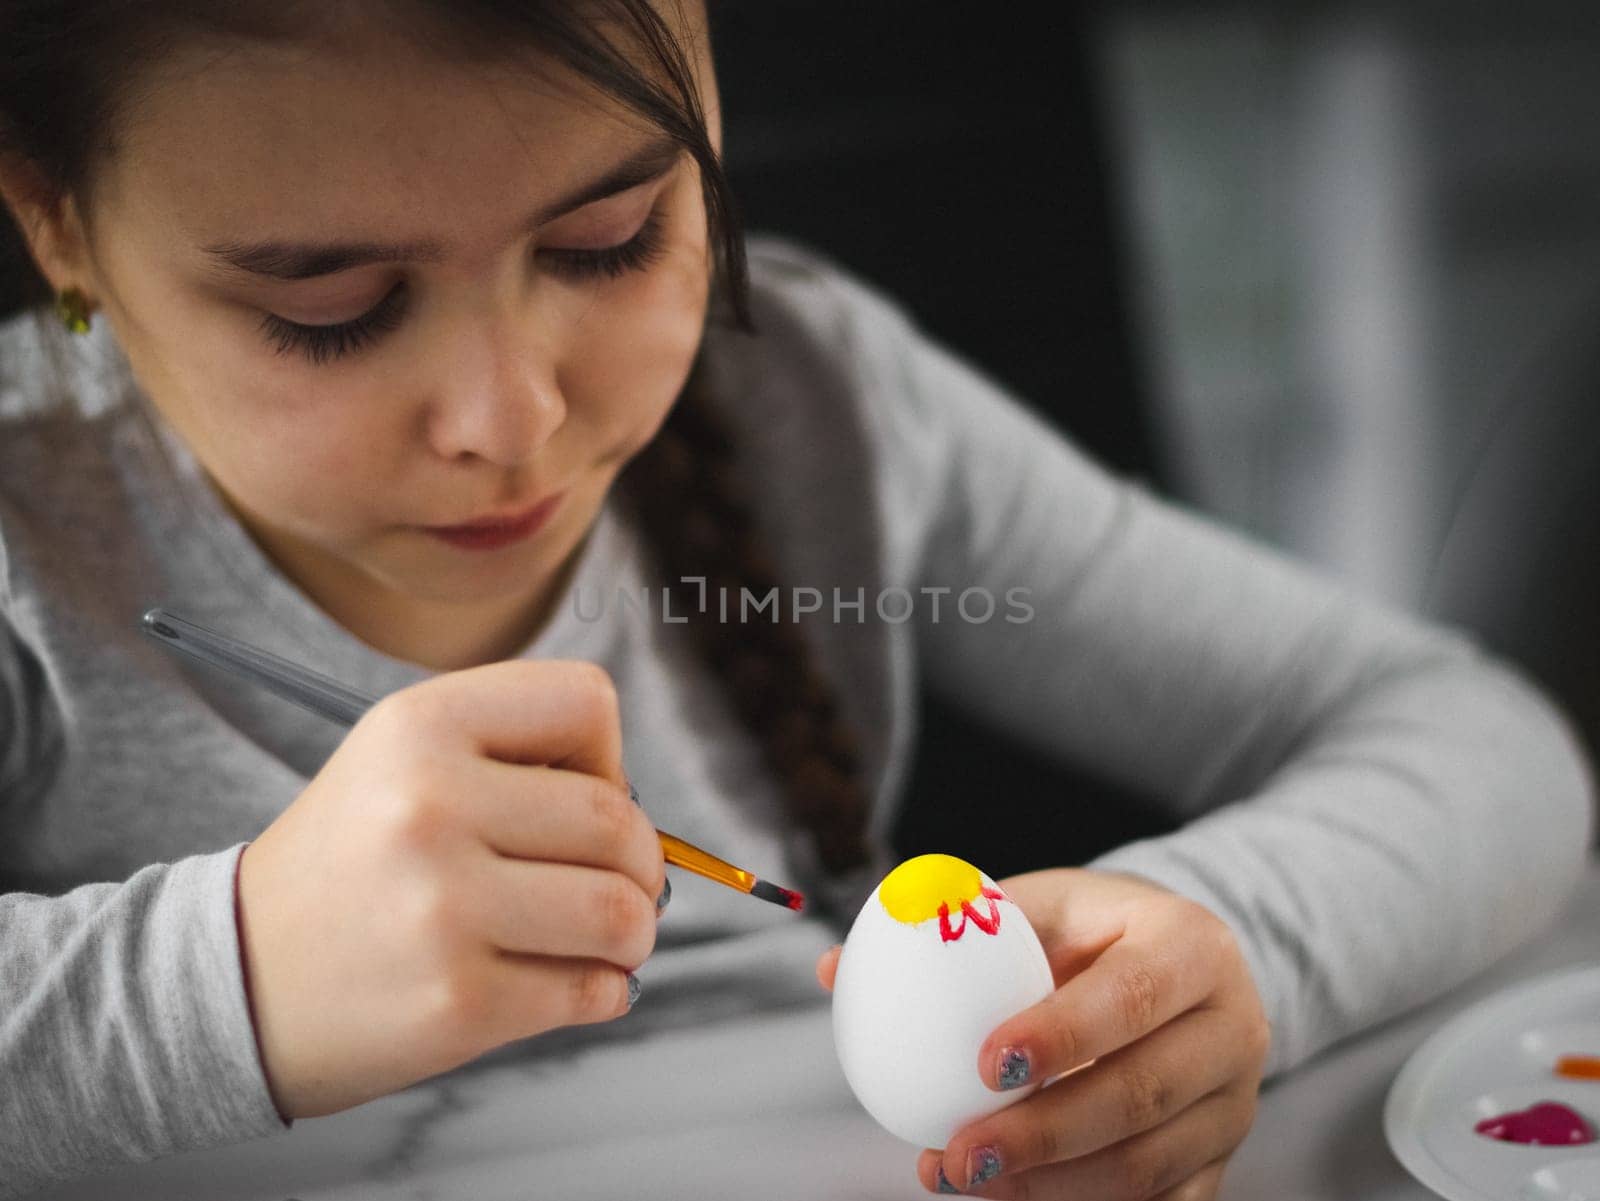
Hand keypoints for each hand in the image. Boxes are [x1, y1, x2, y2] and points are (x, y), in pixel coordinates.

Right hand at [237, 660, 666, 1117]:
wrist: (236, 978)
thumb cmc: (356, 864)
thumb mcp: (405, 763)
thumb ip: (520, 756)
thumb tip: (649, 823)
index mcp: (420, 726)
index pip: (588, 702)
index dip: (605, 755)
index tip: (572, 795)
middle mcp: (429, 805)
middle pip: (620, 820)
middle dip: (639, 861)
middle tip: (614, 884)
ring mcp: (444, 908)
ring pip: (623, 912)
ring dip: (635, 932)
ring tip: (609, 940)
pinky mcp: (459, 1001)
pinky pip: (595, 990)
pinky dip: (605, 991)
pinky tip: (569, 983)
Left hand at [817, 867, 1269, 1198]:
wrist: (1177, 967)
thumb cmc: (1089, 932)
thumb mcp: (1035, 906)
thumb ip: (948, 930)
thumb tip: (835, 969)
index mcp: (1191, 945)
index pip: (1133, 995)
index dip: (1063, 1034)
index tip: (985, 1065)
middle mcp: (1232, 1027)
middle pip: (1144, 1094)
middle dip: (1046, 1135)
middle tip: (961, 1155)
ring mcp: (1233, 1102)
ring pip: (1152, 1165)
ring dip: (1054, 1188)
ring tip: (968, 1182)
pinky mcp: (1221, 1156)